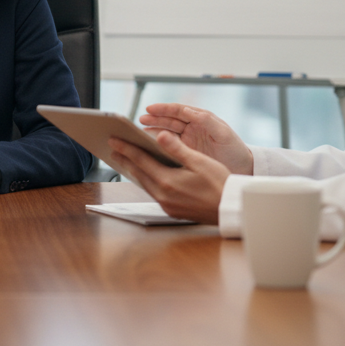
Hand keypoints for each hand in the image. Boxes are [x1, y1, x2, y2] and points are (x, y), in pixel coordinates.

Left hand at [106, 131, 230, 223]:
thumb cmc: (219, 184)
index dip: (126, 148)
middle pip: (138, 173)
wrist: (230, 209)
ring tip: (125, 160)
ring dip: (134, 170)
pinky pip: (153, 192)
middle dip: (125, 159)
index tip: (114, 139)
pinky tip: (145, 175)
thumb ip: (177, 148)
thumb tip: (160, 135)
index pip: (140, 160)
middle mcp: (163, 195)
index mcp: (167, 181)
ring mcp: (166, 205)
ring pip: (144, 184)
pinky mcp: (171, 210)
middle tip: (113, 147)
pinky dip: (146, 181)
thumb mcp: (200, 161)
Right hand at [139, 103, 253, 174]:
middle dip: (154, 118)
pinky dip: (158, 144)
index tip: (151, 108)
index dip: (164, 109)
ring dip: (154, 130)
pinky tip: (149, 145)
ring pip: (166, 132)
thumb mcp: (223, 133)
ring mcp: (187, 141)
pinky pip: (169, 146)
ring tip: (140, 131)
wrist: (242, 170)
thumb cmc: (235, 149)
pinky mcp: (185, 153)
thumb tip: (188, 111)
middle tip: (142, 119)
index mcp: (201, 119)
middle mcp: (192, 128)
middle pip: (169, 120)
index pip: (179, 110)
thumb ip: (206, 121)